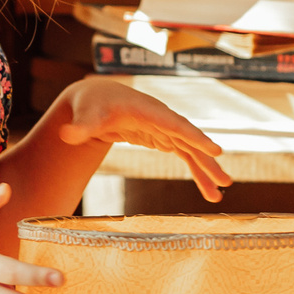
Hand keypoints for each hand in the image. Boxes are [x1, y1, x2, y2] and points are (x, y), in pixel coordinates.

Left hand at [56, 77, 231, 201]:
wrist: (96, 99)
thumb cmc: (92, 104)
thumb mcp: (86, 114)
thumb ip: (81, 126)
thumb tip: (67, 134)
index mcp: (148, 110)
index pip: (175, 124)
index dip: (195, 137)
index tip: (215, 150)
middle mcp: (163, 118)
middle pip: (190, 140)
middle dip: (208, 160)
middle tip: (226, 181)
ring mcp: (166, 128)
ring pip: (192, 151)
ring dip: (206, 171)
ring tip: (220, 193)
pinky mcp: (165, 138)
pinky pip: (185, 156)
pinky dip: (197, 171)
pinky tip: (208, 190)